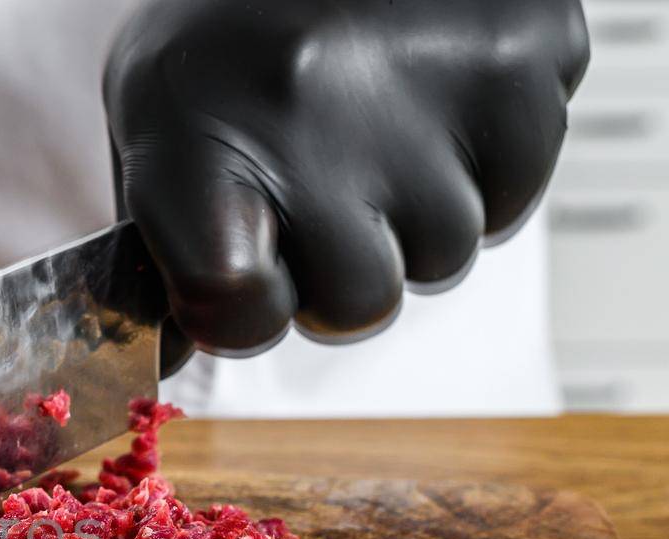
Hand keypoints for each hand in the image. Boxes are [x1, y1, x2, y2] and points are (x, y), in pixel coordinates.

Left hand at [104, 0, 589, 374]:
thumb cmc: (232, 33)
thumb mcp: (158, 124)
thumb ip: (166, 247)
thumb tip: (166, 364)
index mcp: (199, 138)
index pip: (236, 305)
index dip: (245, 312)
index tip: (243, 279)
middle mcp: (308, 116)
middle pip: (360, 304)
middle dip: (343, 267)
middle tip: (321, 183)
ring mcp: (423, 90)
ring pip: (447, 254)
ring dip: (414, 214)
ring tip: (374, 125)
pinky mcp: (523, 59)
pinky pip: (518, 193)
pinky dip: (484, 167)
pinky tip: (432, 100)